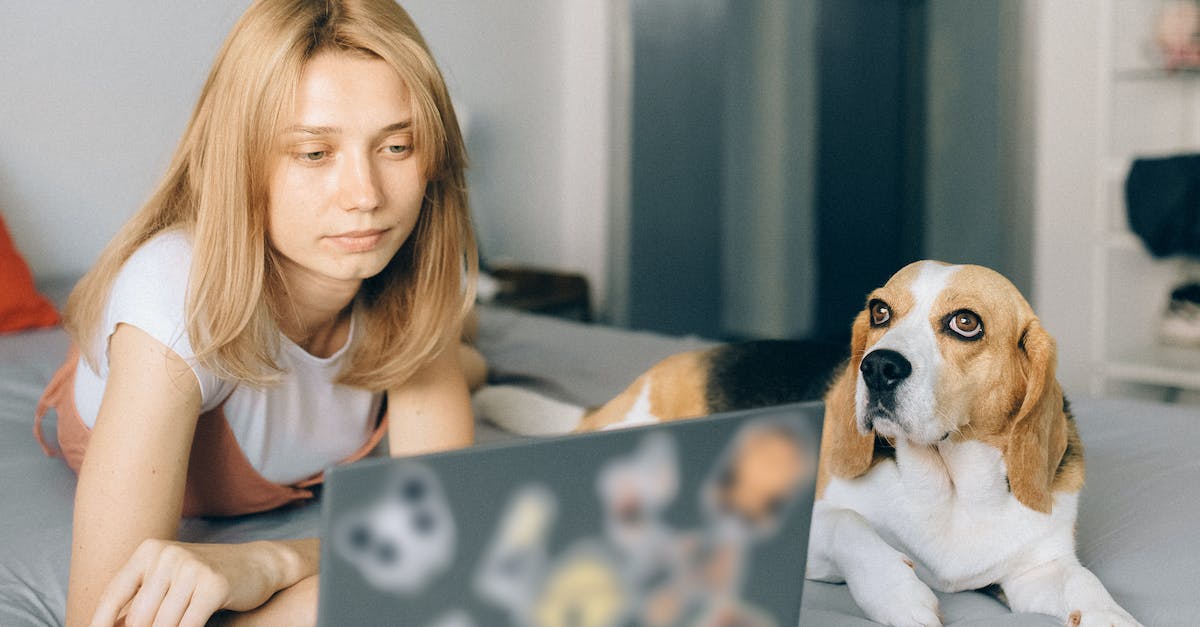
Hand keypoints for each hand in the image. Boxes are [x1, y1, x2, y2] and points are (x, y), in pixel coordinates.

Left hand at [88, 539, 293, 626]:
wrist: (258, 564)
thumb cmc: (206, 577)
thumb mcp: (169, 579)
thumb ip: (140, 599)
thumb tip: (110, 626)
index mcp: (149, 551)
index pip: (114, 594)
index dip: (100, 623)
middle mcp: (168, 555)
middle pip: (138, 617)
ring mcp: (191, 568)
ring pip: (162, 625)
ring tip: (180, 623)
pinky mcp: (213, 586)